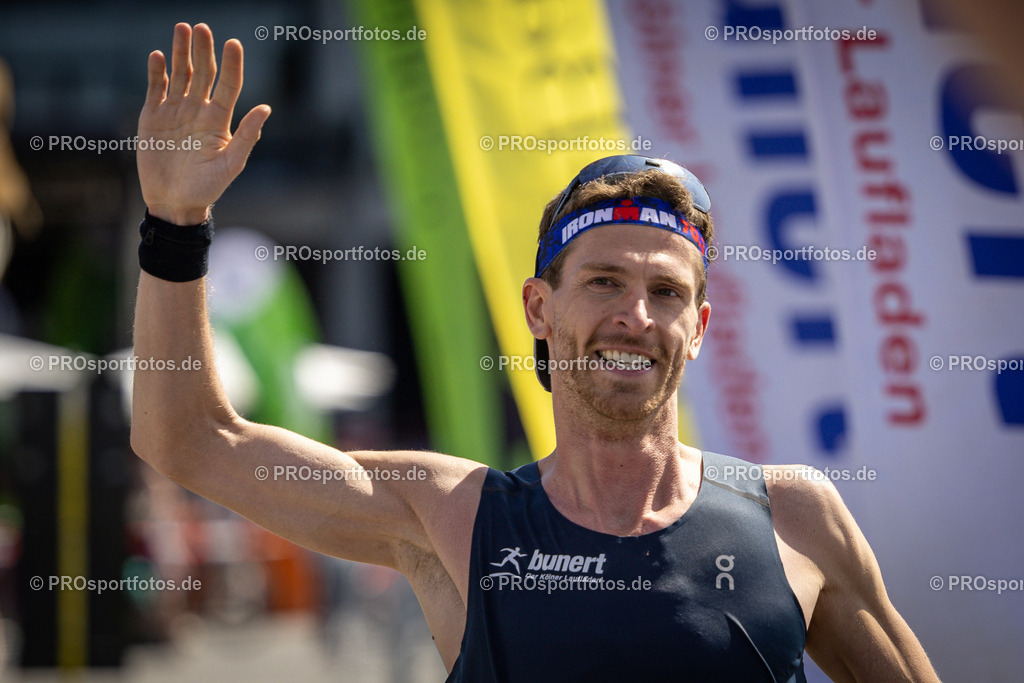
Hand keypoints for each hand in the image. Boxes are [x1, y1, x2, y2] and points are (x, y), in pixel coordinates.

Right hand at [138, 23, 270, 224]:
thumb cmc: (207, 188)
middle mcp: (199, 110)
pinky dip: (156, 71)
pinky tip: (158, 55)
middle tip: (202, 28)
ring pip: (180, 74)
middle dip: (204, 50)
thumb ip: (247, 137)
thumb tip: (266, 109)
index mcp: (220, 120)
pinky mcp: (153, 116)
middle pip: (203, 73)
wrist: (174, 203)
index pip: (228, 85)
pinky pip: (156, 88)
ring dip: (181, 52)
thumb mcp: (230, 165)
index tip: (233, 43)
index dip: (231, 65)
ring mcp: (176, 111)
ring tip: (183, 29)